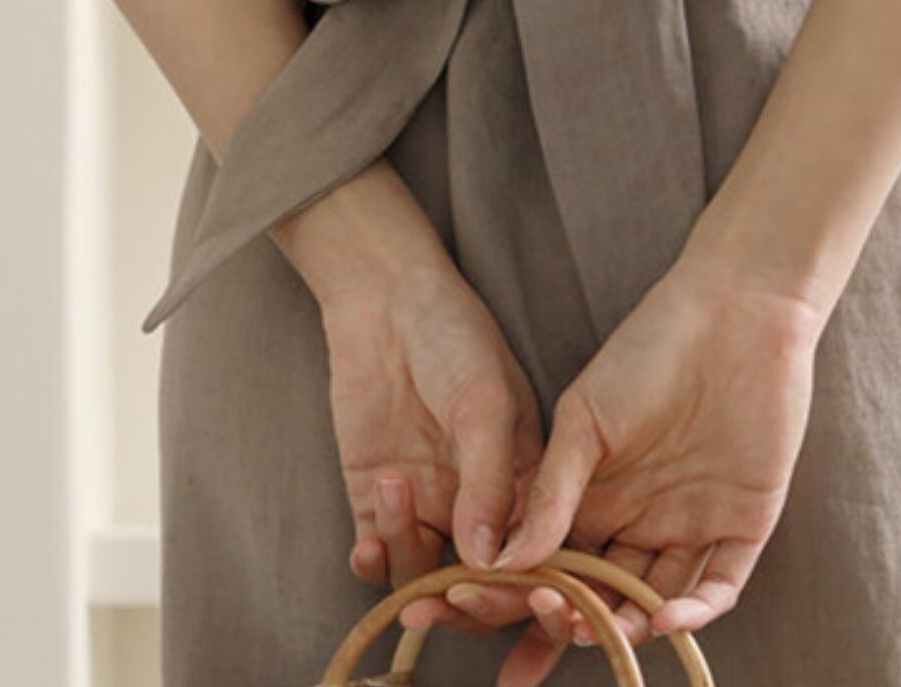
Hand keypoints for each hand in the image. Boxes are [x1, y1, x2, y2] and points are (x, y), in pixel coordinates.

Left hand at [320, 258, 572, 642]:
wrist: (386, 301)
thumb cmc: (454, 337)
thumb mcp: (484, 402)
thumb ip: (489, 479)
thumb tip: (487, 561)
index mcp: (527, 482)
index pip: (535, 556)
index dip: (523, 588)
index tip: (499, 590)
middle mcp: (481, 504)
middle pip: (480, 584)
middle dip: (462, 599)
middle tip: (441, 593)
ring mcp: (428, 505)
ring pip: (425, 573)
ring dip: (409, 554)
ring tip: (395, 486)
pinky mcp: (377, 501)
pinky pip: (378, 558)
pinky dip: (372, 565)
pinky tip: (366, 546)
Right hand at [462, 247, 825, 686]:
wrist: (733, 315)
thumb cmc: (648, 350)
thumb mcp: (585, 420)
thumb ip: (549, 491)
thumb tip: (501, 560)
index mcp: (595, 490)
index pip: (555, 561)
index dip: (523, 594)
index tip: (483, 613)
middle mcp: (639, 515)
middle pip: (601, 593)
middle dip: (569, 623)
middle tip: (546, 630)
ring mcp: (691, 522)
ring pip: (654, 599)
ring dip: (629, 626)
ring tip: (599, 634)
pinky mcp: (743, 523)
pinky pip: (720, 585)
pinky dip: (694, 610)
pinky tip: (665, 617)